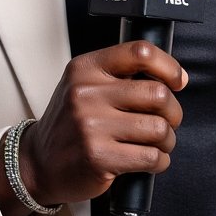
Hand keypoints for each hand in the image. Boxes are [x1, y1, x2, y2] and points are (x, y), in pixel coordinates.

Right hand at [4, 41, 186, 215]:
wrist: (37, 163)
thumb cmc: (70, 124)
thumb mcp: (83, 86)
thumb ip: (119, 76)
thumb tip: (174, 78)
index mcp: (86, 69)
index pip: (139, 52)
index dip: (169, 67)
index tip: (177, 81)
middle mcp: (86, 93)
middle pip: (158, 93)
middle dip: (173, 112)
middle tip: (167, 121)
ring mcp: (91, 126)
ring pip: (158, 128)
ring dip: (167, 140)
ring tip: (157, 143)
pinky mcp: (99, 157)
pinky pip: (151, 157)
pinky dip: (159, 161)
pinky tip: (149, 160)